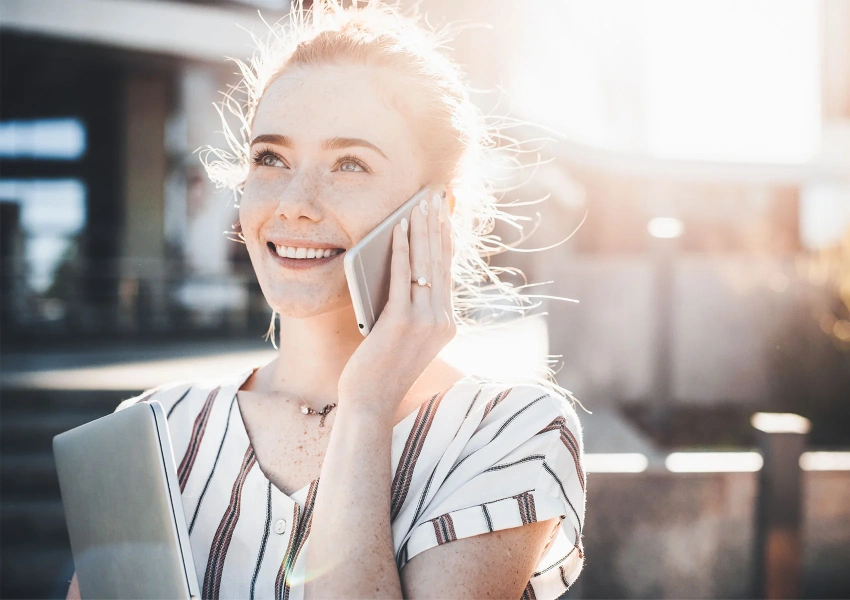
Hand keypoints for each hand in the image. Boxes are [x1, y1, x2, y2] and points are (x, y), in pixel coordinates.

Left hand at [338, 190, 456, 413]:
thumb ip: (410, 307)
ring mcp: (426, 321)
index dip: (445, 241)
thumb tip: (403, 266)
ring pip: (424, 265)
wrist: (371, 402)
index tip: (444, 216)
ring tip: (418, 205)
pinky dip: (401, 249)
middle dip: (436, 226)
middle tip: (434, 198)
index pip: (446, 273)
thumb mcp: (403, 336)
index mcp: (446, 323)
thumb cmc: (380, 369)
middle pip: (439, 263)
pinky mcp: (402, 321)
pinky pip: (402, 276)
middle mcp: (442, 320)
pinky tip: (398, 229)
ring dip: (421, 230)